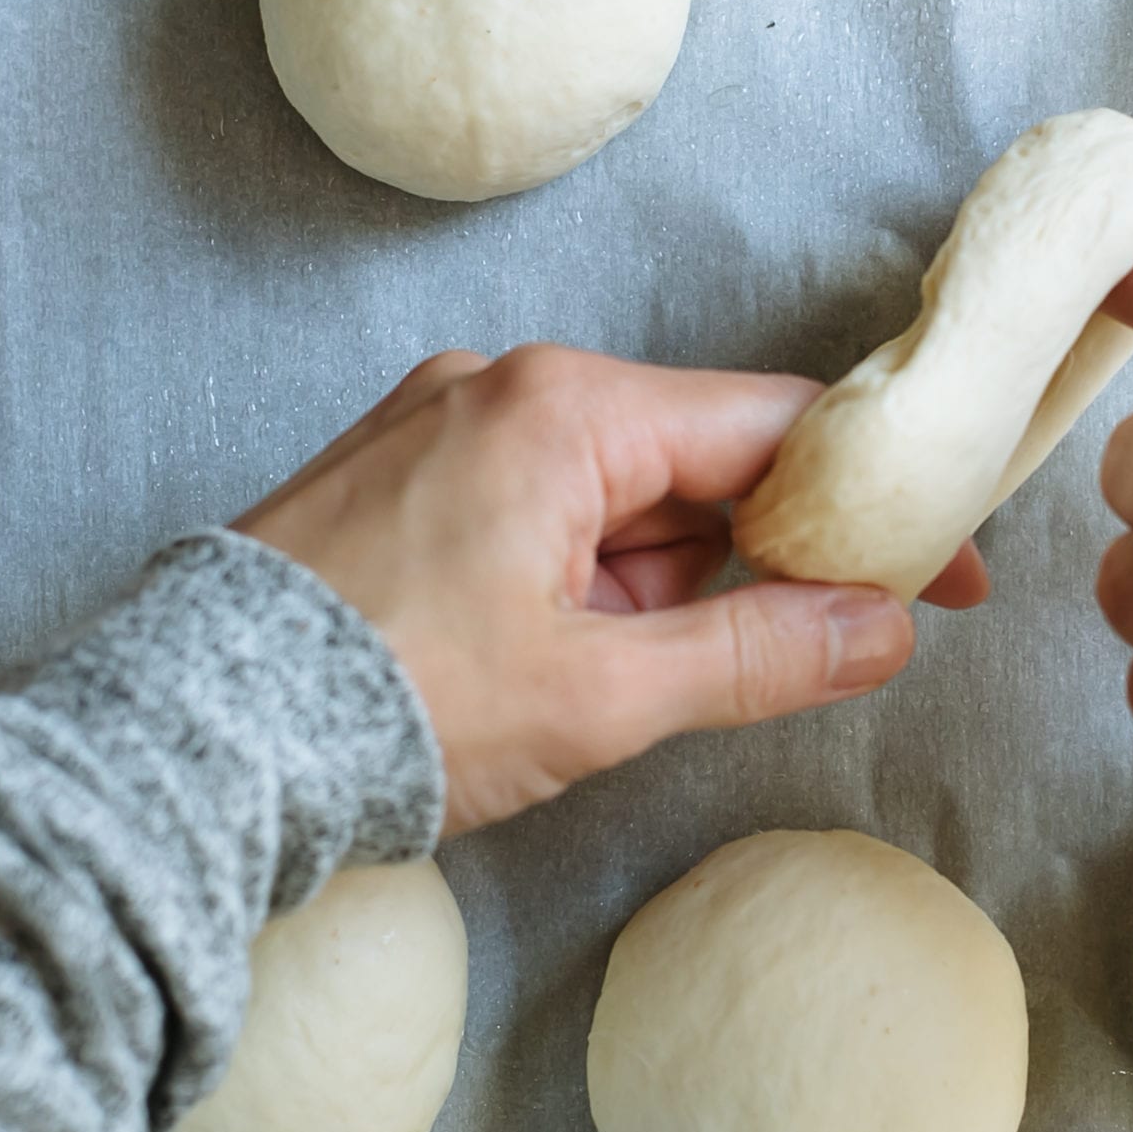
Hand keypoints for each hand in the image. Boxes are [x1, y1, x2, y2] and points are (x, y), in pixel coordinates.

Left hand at [239, 345, 986, 835]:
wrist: (190, 744)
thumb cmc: (390, 707)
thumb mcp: (602, 696)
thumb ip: (759, 655)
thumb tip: (881, 632)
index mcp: (562, 408)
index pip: (770, 429)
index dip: (872, 504)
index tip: (942, 569)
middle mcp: (501, 387)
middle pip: (694, 457)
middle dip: (759, 556)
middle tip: (824, 644)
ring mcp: (441, 427)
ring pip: (616, 493)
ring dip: (664, 582)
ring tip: (646, 682)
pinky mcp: (399, 480)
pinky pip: (539, 509)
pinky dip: (589, 579)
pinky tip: (577, 658)